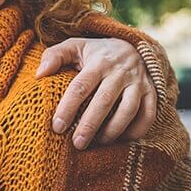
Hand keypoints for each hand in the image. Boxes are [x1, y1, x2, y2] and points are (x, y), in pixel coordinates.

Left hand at [37, 38, 156, 149]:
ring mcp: (138, 82)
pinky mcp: (152, 92)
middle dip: (89, 125)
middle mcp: (120, 72)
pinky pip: (148, 114)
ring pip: (128, 110)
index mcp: (98, 62)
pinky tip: (121, 140)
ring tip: (98, 143)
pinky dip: (136, 130)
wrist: (131, 46)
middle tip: (77, 144)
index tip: (57, 127)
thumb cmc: (95, 52)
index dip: (68, 107)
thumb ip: (54, 56)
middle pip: (104, 101)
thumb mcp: (74, 46)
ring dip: (113, 130)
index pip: (81, 87)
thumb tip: (39, 74)